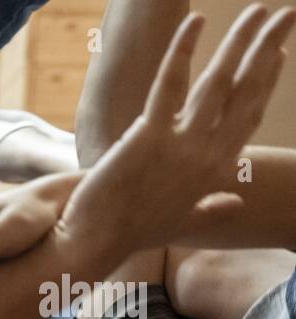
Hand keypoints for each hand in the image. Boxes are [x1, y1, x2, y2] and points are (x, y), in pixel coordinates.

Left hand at [59, 6, 295, 265]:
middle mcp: (204, 155)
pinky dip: (182, 51)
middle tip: (284, 15)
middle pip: (243, 92)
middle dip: (266, 49)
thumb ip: (210, 210)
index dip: (265, 82)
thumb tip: (235, 202)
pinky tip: (195, 21)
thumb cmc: (131, 235)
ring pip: (218, 82)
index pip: (248, 117)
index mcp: (214, 172)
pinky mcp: (147, 137)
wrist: (94, 244)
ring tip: (259, 10)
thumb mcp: (181, 224)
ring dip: (241, 42)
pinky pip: (169, 85)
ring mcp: (179, 146)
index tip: (278, 53)